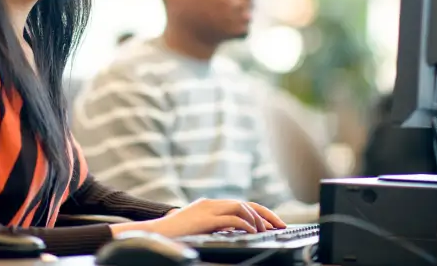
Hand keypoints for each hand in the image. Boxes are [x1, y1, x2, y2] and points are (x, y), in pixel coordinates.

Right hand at [114, 199, 286, 237]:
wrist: (156, 233)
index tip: (275, 223)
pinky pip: (231, 218)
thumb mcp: (200, 228)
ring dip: (256, 219)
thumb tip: (236, 231)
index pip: (242, 204)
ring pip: (241, 207)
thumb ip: (217, 227)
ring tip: (265, 231)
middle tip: (280, 225)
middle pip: (246, 204)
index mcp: (211, 205)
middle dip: (266, 214)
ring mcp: (208, 208)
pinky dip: (244, 224)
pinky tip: (251, 231)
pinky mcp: (205, 218)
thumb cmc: (176, 234)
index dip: (261, 212)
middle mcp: (211, 203)